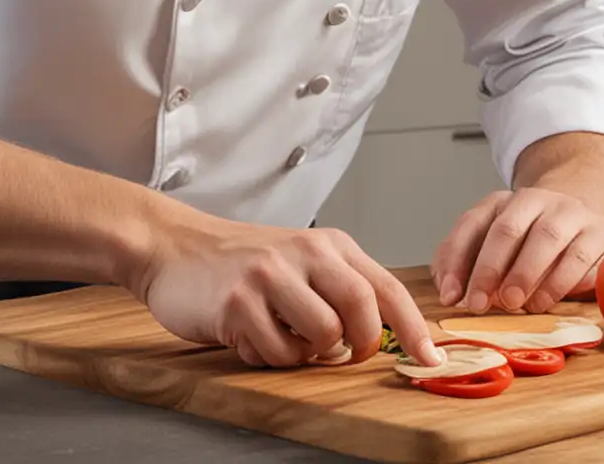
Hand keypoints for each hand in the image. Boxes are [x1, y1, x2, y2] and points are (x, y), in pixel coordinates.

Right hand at [129, 212, 441, 368]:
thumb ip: (338, 288)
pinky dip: (269, 356)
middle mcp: (302, 252)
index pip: (386, 287)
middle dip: (360, 344)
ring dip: (307, 352)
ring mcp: (269, 275)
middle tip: (341, 353)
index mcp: (327, 244)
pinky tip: (249, 334)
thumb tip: (386, 338)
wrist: (173, 246)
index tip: (430, 359)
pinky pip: (277, 353)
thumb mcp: (297, 260)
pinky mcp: (238, 302)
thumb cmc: (240, 261)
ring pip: (323, 336)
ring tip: (281, 335)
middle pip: (363, 310)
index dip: (414, 328)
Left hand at [430, 187, 603, 315]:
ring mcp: (567, 213)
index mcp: (499, 202)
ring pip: (546, 238)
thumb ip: (466, 262)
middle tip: (479, 304)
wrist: (581, 209)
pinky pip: (579, 256)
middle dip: (490, 269)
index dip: (456, 261)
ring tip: (513, 305)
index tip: (450, 295)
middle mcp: (532, 201)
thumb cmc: (529, 237)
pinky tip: (543, 302)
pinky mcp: (597, 232)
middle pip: (506, 229)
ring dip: (526, 274)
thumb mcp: (494, 241)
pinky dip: (560, 282)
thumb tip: (449, 290)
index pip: (471, 225)